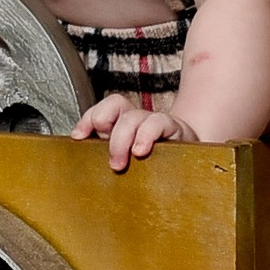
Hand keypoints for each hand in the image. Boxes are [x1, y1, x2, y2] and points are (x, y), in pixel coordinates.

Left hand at [72, 94, 194, 171]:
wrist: (190, 162)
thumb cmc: (154, 164)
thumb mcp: (125, 162)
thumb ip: (105, 157)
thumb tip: (82, 161)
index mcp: (121, 124)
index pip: (101, 109)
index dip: (87, 118)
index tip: (79, 137)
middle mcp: (137, 118)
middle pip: (116, 105)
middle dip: (104, 126)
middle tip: (110, 161)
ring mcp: (154, 122)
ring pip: (133, 117)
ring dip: (122, 139)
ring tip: (122, 162)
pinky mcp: (174, 128)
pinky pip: (157, 124)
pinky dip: (145, 136)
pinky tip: (141, 151)